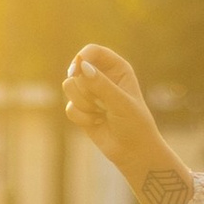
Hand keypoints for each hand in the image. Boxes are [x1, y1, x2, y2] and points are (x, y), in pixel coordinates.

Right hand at [61, 44, 172, 186]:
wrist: (133, 151)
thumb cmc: (134, 123)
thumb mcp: (121, 103)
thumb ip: (101, 85)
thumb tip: (82, 66)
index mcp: (117, 68)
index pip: (93, 51)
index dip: (81, 58)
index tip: (75, 71)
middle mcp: (102, 76)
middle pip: (77, 71)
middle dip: (86, 91)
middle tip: (103, 104)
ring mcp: (90, 93)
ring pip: (69, 87)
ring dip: (84, 105)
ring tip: (102, 114)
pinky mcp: (81, 109)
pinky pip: (69, 107)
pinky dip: (82, 118)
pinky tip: (97, 122)